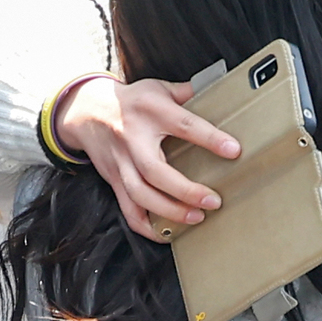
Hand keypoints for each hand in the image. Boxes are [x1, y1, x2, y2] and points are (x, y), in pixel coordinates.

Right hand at [55, 75, 241, 240]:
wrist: (88, 112)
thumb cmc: (132, 100)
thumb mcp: (158, 87)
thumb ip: (187, 93)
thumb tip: (220, 90)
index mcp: (151, 111)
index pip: (184, 125)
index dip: (210, 138)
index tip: (233, 150)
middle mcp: (134, 140)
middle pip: (156, 171)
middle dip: (186, 190)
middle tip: (213, 200)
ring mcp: (122, 163)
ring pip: (140, 194)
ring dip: (169, 211)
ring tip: (196, 217)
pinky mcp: (115, 181)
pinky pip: (128, 210)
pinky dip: (147, 227)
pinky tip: (168, 233)